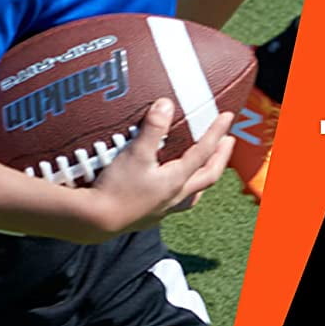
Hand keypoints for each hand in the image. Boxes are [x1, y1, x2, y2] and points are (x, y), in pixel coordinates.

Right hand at [89, 98, 233, 234]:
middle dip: (221, 157)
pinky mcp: (150, 217)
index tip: (227, 116)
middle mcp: (175, 196)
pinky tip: (171, 191)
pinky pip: (175, 205)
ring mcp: (164, 209)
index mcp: (176, 179)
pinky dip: (181, 194)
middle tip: (229, 141)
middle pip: (208, 176)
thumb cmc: (115, 188)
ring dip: (203, 179)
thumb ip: (152, 128)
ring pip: (194, 195)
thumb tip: (166, 104)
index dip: (216, 132)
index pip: (204, 152)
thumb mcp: (134, 153)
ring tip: (207, 169)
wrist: (95, 221)